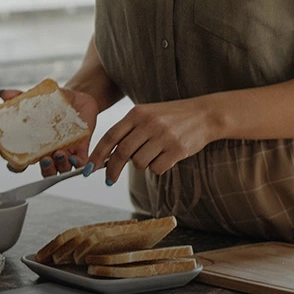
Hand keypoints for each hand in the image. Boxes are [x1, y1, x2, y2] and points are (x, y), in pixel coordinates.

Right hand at [0, 86, 100, 175]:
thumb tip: (2, 93)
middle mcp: (50, 152)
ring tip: (59, 153)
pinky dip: (78, 163)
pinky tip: (74, 156)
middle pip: (45, 170)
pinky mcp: (81, 149)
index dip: (16, 167)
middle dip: (45, 169)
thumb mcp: (36, 99)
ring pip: (62, 169)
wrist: (77, 98)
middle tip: (44, 160)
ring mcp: (66, 152)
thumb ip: (19, 97)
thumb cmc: (54, 103)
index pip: (22, 162)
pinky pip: (80, 163)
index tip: (13, 164)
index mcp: (35, 144)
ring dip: (60, 166)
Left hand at [87, 97, 217, 182]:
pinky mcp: (177, 150)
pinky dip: (157, 167)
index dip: (97, 155)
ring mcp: (163, 136)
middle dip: (112, 170)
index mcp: (137, 113)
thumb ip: (128, 131)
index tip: (89, 169)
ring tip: (153, 154)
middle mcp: (149, 123)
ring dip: (142, 165)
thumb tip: (107, 156)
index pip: (110, 136)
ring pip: (139, 163)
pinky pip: (157, 168)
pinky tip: (165, 157)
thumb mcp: (147, 115)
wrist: (204, 115)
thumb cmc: (171, 117)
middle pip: (121, 153)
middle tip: (109, 180)